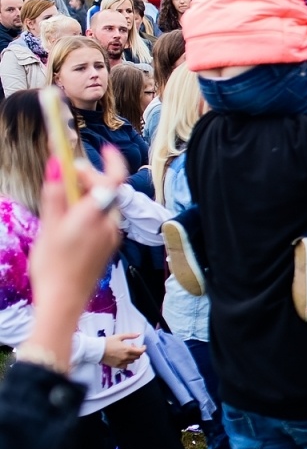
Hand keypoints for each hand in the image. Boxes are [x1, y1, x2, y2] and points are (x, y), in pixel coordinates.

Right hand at [29, 149, 127, 367]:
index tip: (104, 147)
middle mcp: (109, 224)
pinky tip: (70, 221)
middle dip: (89, 178)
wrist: (64, 301)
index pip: (114, 179)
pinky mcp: (107, 246)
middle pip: (107, 190)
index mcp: (95, 215)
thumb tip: (59, 165)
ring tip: (62, 202)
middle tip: (66, 175)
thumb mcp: (49, 226)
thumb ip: (56, 194)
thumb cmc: (53, 266)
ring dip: (88, 195)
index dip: (111, 160)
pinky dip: (90, 211)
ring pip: (104, 205)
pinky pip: (102, 219)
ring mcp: (111, 236)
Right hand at [101, 332, 144, 367]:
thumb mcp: (119, 336)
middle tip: (133, 346)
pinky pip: (125, 366)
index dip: (143, 348)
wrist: (97, 350)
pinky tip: (123, 358)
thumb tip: (139, 334)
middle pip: (137, 356)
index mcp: (128, 350)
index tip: (143, 346)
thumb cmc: (107, 342)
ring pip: (132, 361)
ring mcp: (121, 362)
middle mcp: (126, 357)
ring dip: (132, 356)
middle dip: (137, 351)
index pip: (140, 351)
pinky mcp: (116, 366)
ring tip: (127, 351)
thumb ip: (130, 335)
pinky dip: (127, 362)